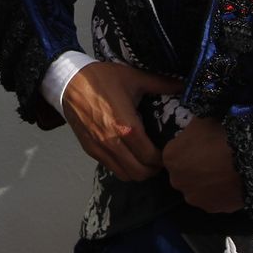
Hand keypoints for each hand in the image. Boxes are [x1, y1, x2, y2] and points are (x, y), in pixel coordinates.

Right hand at [61, 61, 183, 180]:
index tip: (167, 151)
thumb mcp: (133, 77)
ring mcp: (99, 148)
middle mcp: (113, 142)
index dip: (163, 159)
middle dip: (152, 169)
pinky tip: (127, 153)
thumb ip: (161, 84)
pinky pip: (111, 168)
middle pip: (140, 173)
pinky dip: (122, 167)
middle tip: (158, 158)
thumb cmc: (102, 78)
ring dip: (137, 171)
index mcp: (126, 126)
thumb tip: (184, 85)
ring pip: (125, 175)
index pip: (151, 157)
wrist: (68, 81)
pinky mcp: (90, 149)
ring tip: (144, 158)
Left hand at [161, 115, 244, 212]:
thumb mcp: (201, 121)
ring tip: (224, 173)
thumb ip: (191, 130)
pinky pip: (214, 200)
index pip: (175, 154)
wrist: (249, 158)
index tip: (202, 147)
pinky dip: (220, 194)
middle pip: (184, 174)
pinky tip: (231, 184)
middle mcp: (177, 180)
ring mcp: (194, 197)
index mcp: (170, 157)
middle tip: (213, 160)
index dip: (189, 150)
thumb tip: (194, 131)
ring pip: (197, 189)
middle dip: (194, 169)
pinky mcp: (212, 209)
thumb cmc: (221, 134)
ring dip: (206, 183)